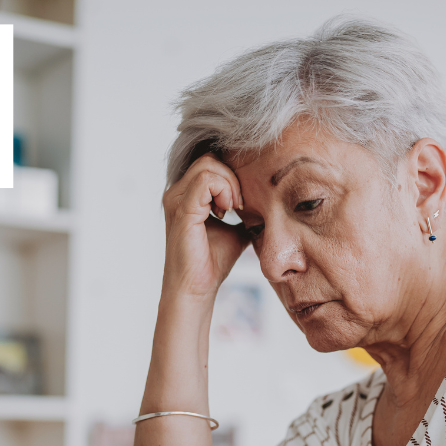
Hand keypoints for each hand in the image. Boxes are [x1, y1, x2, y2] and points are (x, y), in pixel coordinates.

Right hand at [161, 151, 249, 299]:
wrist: (198, 288)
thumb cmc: (213, 261)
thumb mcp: (236, 229)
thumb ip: (245, 211)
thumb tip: (269, 202)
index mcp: (186, 193)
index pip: (211, 161)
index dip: (232, 174)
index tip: (242, 202)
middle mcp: (177, 192)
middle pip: (210, 158)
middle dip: (233, 176)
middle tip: (240, 204)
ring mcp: (176, 199)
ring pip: (208, 164)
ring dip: (230, 183)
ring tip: (234, 208)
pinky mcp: (182, 210)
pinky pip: (206, 181)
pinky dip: (224, 191)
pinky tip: (228, 211)